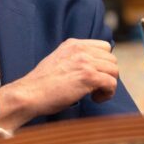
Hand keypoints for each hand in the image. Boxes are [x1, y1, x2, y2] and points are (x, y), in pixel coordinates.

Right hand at [0, 38, 117, 130]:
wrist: (29, 94)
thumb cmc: (41, 84)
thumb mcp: (57, 60)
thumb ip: (73, 58)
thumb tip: (90, 67)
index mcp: (73, 44)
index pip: (104, 47)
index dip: (103, 63)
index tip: (95, 75)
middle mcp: (80, 49)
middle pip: (111, 59)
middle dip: (107, 74)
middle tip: (95, 87)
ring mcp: (85, 62)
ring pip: (114, 71)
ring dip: (108, 84)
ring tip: (95, 94)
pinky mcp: (88, 77)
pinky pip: (111, 83)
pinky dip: (107, 94)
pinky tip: (95, 99)